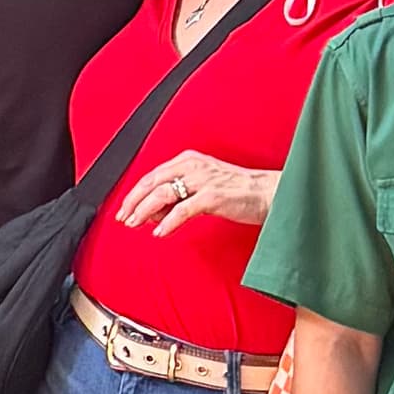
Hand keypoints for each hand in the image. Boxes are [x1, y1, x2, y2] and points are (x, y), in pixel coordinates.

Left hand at [111, 149, 280, 235]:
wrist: (270, 193)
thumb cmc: (239, 191)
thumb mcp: (204, 186)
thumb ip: (180, 195)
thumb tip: (154, 212)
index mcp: (189, 160)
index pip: (152, 174)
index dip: (135, 192)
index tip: (124, 208)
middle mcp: (193, 165)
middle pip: (152, 182)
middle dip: (133, 201)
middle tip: (123, 218)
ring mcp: (203, 180)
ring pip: (162, 194)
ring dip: (144, 211)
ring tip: (136, 224)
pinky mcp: (213, 196)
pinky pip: (182, 210)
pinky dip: (168, 223)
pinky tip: (160, 233)